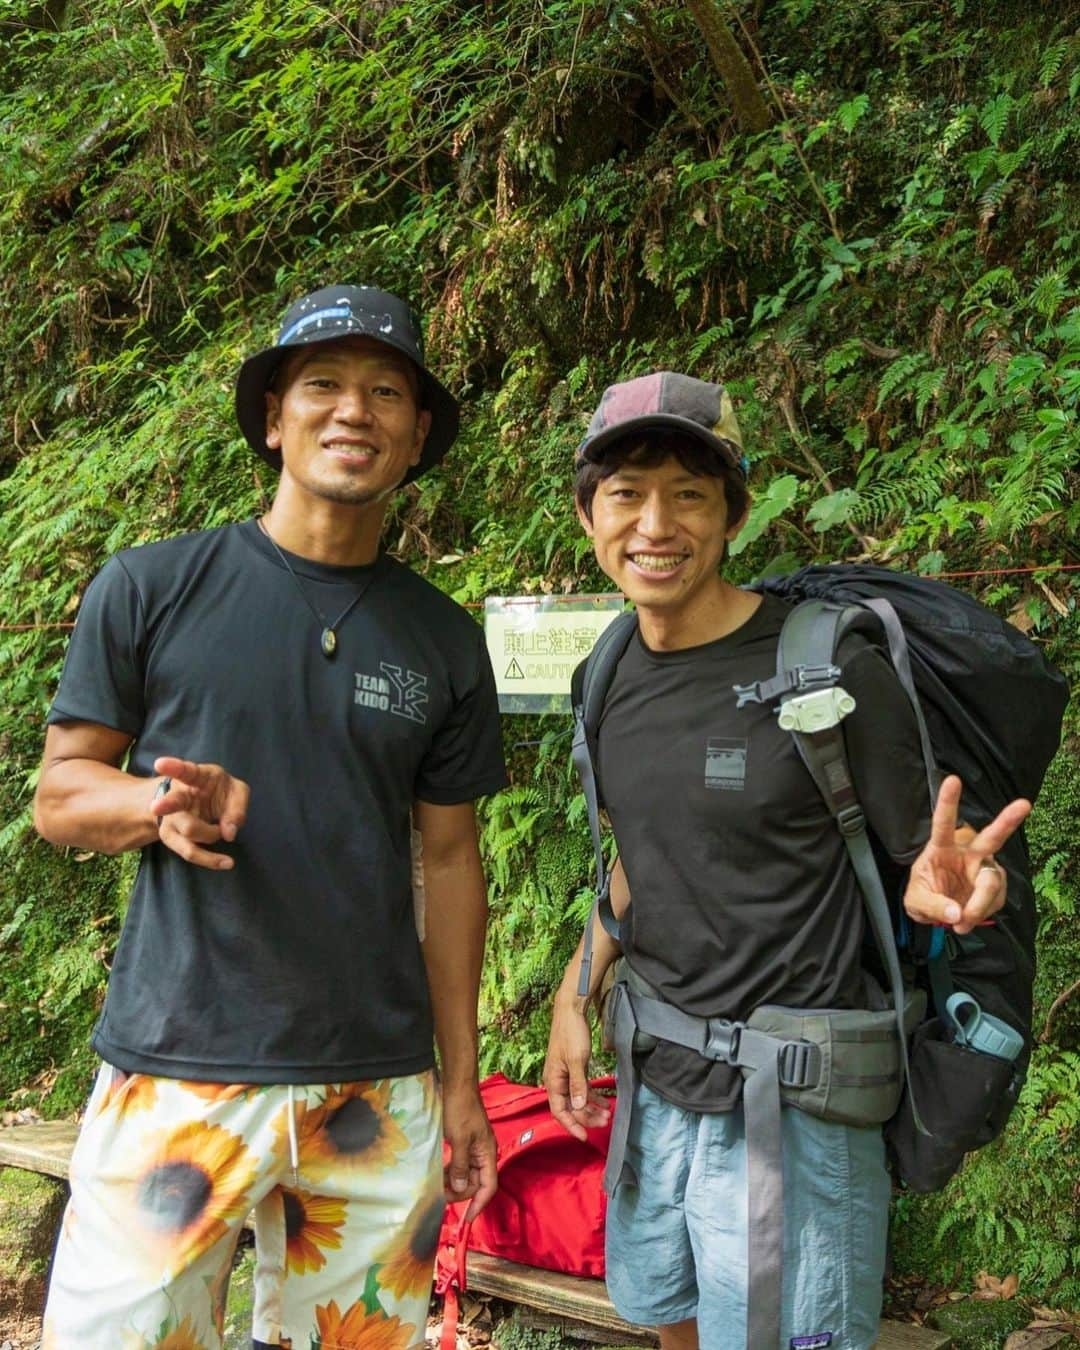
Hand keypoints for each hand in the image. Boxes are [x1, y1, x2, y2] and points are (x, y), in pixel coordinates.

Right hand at [149, 756, 249, 870]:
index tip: (159, 763)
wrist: (202, 805)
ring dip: (210, 835)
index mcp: (193, 777)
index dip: (172, 766)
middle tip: (156, 807)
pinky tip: (227, 862)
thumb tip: (229, 833)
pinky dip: (210, 859)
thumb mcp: (235, 791)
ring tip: (227, 838)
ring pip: (186, 831)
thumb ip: (237, 807)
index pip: (183, 770)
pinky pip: (191, 851)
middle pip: (172, 802)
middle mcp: (178, 797)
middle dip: (165, 805)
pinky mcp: (174, 839)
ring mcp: (172, 819)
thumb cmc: (220, 793)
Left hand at [442, 1084, 496, 1221]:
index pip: (489, 1186)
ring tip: (438, 1185)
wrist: (457, 1086)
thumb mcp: (459, 1139)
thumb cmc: (460, 1109)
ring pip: (467, 1175)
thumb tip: (460, 1188)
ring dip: (454, 1183)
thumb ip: (460, 1165)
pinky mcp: (465, 1144)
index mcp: (487, 1153)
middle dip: (461, 1192)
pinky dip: (451, 1172)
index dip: (479, 1204)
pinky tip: (440, 1173)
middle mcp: (484, 1153)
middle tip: (441, 1195)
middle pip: (476, 1183)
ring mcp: (474, 1148)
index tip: (467, 1219)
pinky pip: (460, 1165)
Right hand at [543, 998, 610, 1141]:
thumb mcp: (577, 1060)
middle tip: (605, 1122)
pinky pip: (583, 1088)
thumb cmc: (571, 1033)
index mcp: (553, 1081)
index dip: (571, 1125)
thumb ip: (578, 1085)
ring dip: (592, 1108)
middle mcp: (557, 1080)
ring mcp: (566, 1075)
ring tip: (608, 1114)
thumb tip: (577, 1107)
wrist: (571, 1010)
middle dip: (587, 1117)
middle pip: (571, 1107)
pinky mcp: (574, 1068)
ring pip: (578, 1099)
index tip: (584, 1136)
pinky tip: (605, 1102)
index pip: (559, 1111)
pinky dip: (593, 1096)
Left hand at [903, 775, 1030, 935]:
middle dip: (1008, 821)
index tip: (953, 780)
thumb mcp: (916, 903)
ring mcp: (984, 868)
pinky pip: (996, 900)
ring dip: (980, 904)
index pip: (943, 823)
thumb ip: (932, 906)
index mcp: (941, 848)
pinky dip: (983, 913)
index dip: (948, 803)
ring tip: (962, 923)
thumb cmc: (924, 895)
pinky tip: (970, 917)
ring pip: (992, 882)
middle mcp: (967, 853)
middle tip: (1024, 805)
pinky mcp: (995, 884)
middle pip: (990, 837)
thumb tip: (957, 913)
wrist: (939, 912)